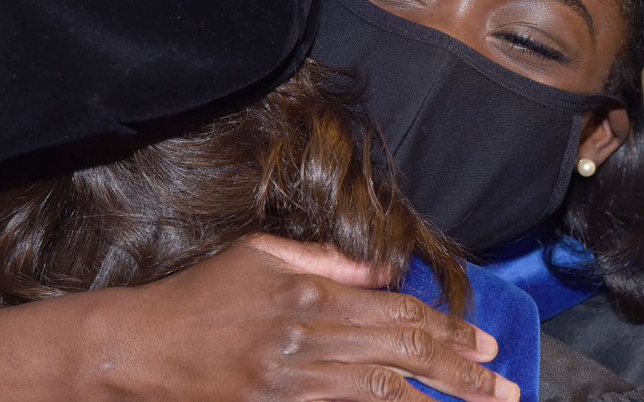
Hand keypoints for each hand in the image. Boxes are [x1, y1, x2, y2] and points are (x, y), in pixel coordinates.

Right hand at [86, 234, 519, 400]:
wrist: (139, 347)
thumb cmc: (202, 295)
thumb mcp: (262, 256)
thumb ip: (328, 260)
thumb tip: (385, 268)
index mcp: (308, 292)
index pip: (396, 313)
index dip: (447, 329)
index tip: (485, 343)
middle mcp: (307, 336)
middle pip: (400, 356)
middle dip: (461, 373)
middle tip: (505, 386)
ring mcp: (292, 381)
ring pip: (381, 393)